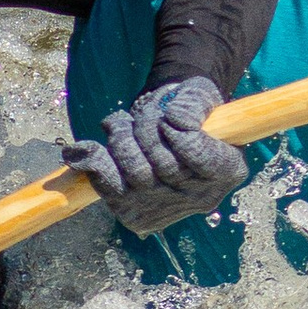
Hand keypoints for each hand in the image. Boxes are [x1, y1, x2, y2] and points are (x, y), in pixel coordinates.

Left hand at [64, 75, 248, 234]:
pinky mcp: (134, 214)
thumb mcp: (198, 94)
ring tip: (120, 124)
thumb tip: (173, 120)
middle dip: (146, 129)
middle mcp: (200, 197)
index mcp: (228, 169)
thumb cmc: (185, 107)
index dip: (178, 134)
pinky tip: (80, 150)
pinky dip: (92, 164)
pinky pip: (109, 189)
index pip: (200, 157)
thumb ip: (193, 104)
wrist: (164, 126)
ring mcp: (166, 209)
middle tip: (146, 113)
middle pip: (164, 165)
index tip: (168, 116)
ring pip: (134, 175)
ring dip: (121, 140)